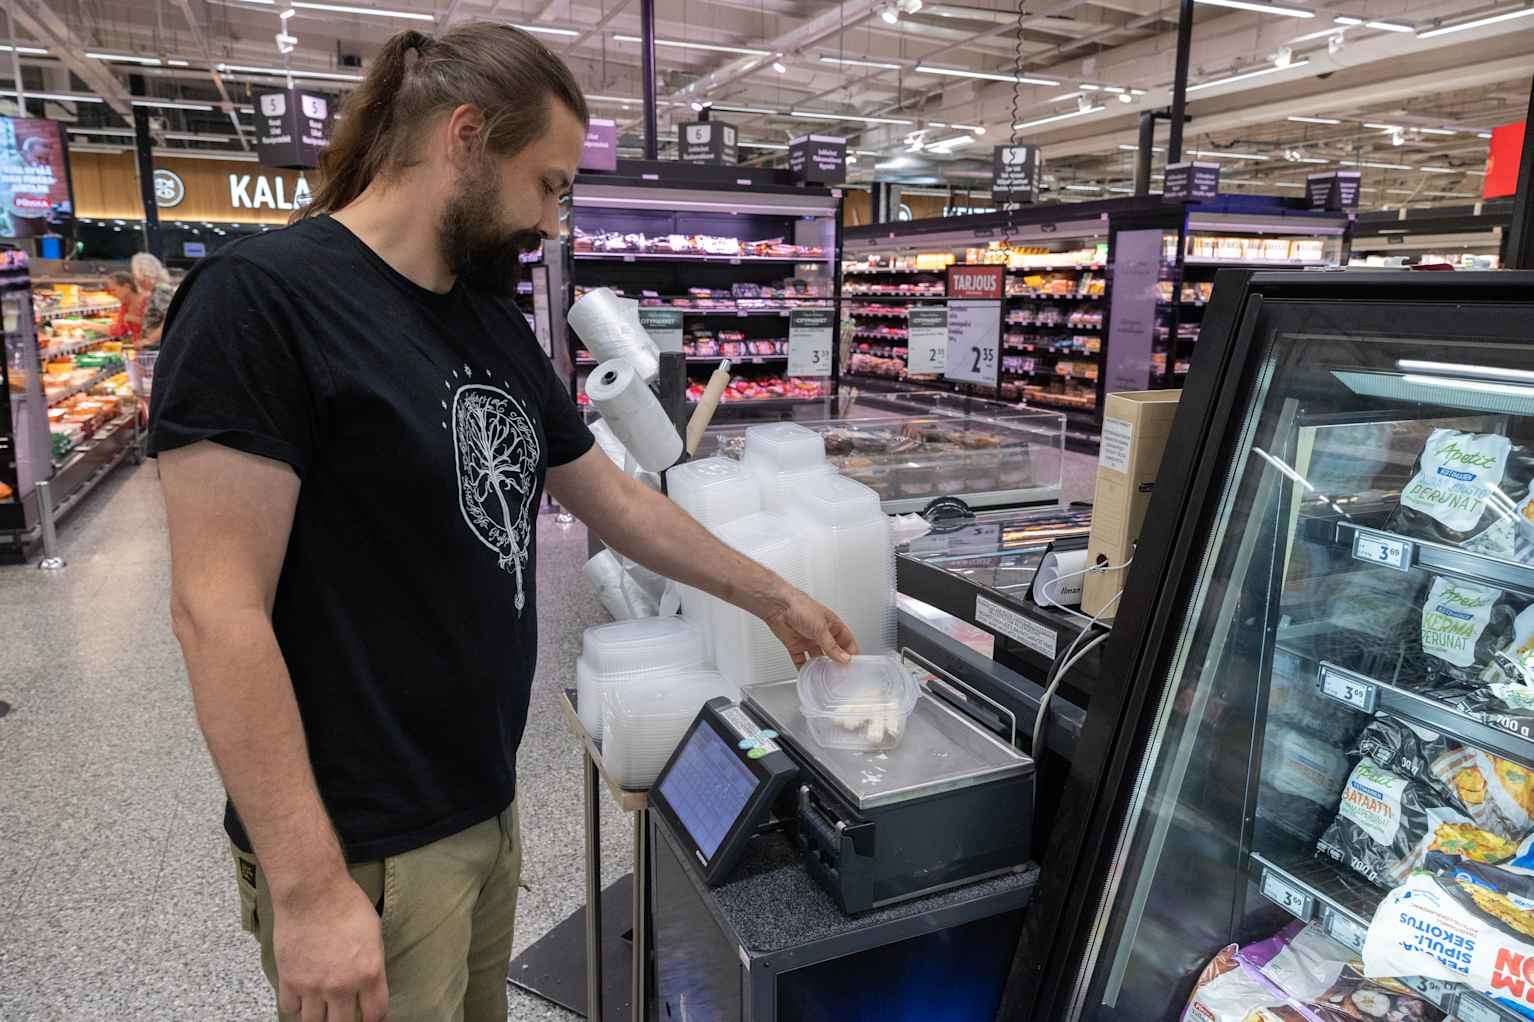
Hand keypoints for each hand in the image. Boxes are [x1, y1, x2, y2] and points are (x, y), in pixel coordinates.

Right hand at [272, 871, 388, 1021]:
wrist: (313, 892)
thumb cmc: (347, 904)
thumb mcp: (374, 933)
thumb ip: (372, 963)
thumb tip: (370, 982)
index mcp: (369, 973)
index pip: (375, 1014)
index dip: (372, 1018)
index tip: (368, 1015)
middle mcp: (341, 985)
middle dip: (345, 1020)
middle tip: (343, 1012)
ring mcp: (313, 986)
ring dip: (319, 1016)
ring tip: (322, 1005)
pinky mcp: (289, 980)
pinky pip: (289, 1008)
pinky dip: (295, 1004)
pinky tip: (301, 994)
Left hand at [763, 587, 858, 668]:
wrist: (779, 607)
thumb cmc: (801, 607)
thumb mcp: (821, 628)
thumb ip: (832, 646)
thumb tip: (844, 658)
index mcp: (831, 625)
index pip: (846, 641)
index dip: (851, 652)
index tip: (853, 664)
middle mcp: (821, 633)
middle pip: (832, 651)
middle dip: (836, 662)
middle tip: (839, 673)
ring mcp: (808, 640)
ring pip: (817, 657)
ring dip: (820, 666)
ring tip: (824, 676)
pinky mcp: (796, 645)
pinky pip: (801, 660)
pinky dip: (804, 668)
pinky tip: (807, 673)